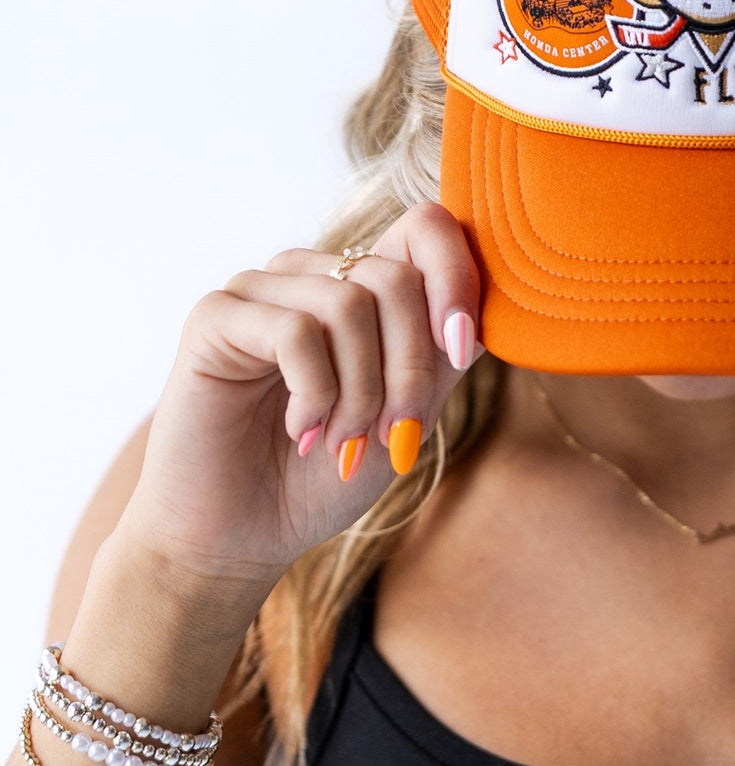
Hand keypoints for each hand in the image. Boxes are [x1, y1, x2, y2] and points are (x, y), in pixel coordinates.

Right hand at [112, 203, 482, 613]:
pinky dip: (315, 393)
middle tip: (389, 433)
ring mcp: (259, 291)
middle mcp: (310, 276)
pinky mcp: (215, 317)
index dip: (456, 279)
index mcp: (359, 288)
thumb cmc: (319, 480)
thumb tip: (488, 310)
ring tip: (342, 439)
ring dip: (361, 390)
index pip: (424, 228)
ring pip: (348, 303)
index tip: (458, 352)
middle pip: (393, 277)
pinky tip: (299, 431)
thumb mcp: (404, 417)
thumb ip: (441, 357)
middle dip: (408, 367)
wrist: (239, 537)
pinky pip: (296, 332)